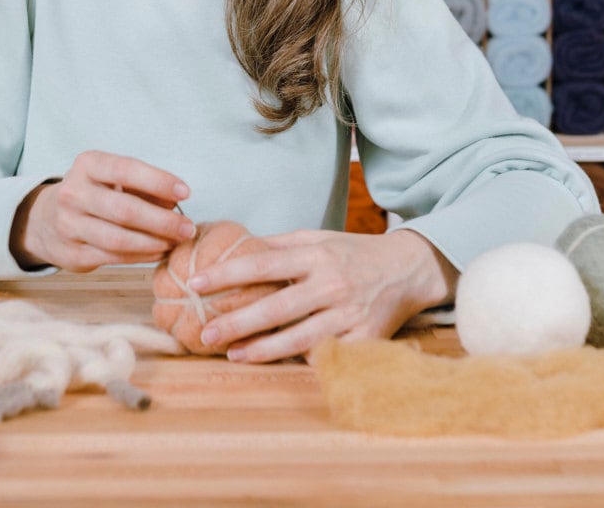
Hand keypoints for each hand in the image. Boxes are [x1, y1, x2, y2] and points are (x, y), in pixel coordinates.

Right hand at [11, 150, 195, 271]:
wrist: (45, 219)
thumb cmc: (92, 193)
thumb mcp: (111, 178)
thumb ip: (142, 186)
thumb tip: (175, 203)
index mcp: (87, 165)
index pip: (125, 170)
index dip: (158, 181)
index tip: (185, 192)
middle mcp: (73, 193)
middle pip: (124, 209)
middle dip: (162, 221)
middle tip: (188, 227)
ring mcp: (68, 225)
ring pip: (118, 239)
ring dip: (154, 242)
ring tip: (175, 241)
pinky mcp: (71, 254)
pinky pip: (113, 258)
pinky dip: (141, 256)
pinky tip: (158, 251)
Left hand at [185, 228, 457, 362]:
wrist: (408, 269)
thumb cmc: (352, 252)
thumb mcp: (317, 238)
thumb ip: (279, 245)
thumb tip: (235, 245)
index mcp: (315, 254)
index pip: (262, 264)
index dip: (227, 274)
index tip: (196, 283)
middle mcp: (331, 284)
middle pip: (275, 307)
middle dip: (237, 322)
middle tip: (205, 332)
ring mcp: (348, 315)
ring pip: (298, 338)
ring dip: (261, 350)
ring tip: (232, 354)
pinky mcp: (364, 340)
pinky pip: (326, 355)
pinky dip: (300, 362)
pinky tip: (275, 366)